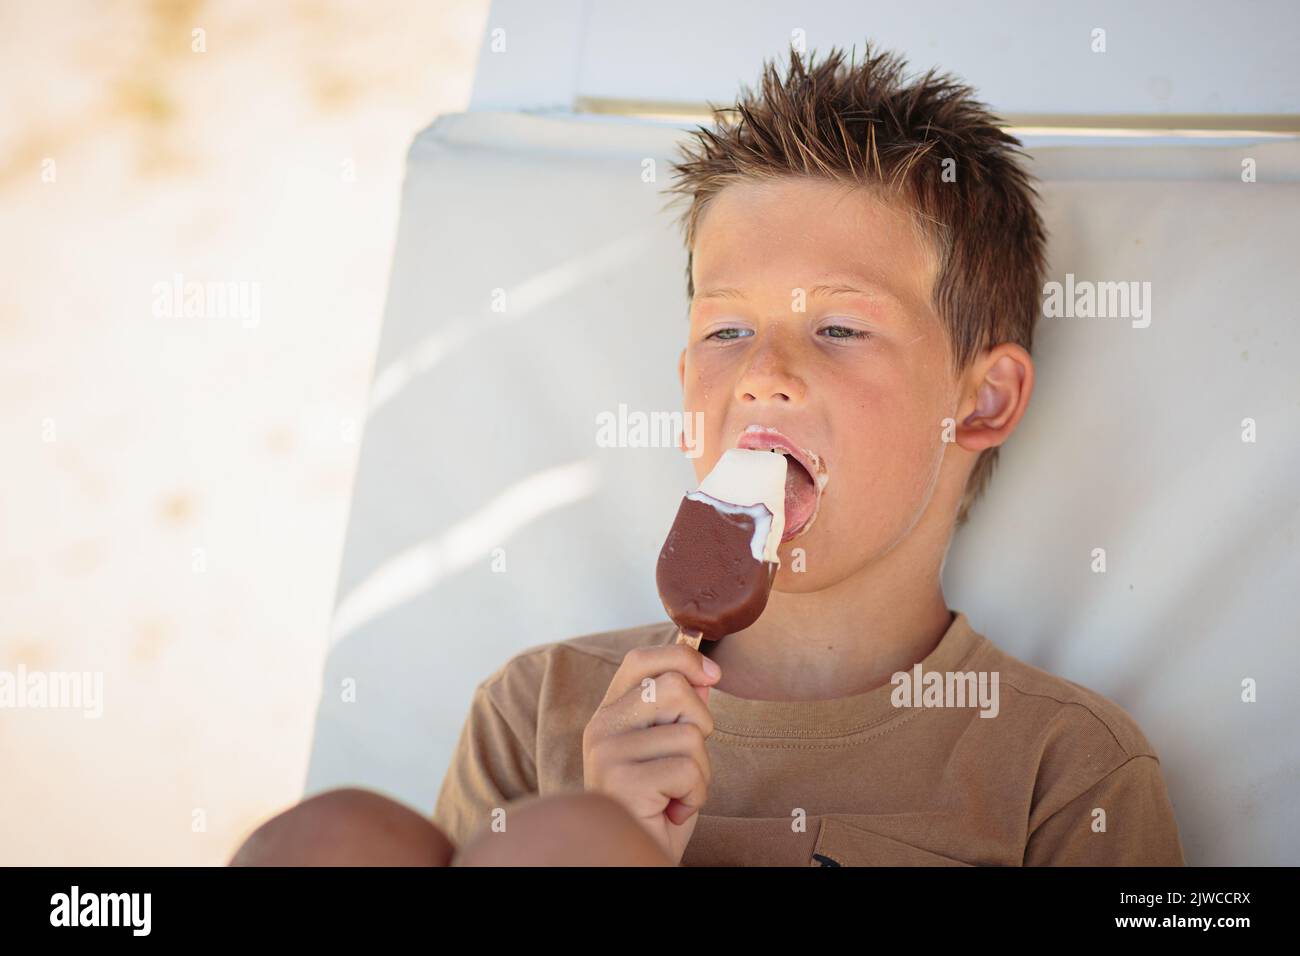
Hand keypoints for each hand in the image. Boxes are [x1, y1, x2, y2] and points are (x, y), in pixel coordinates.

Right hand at [582, 644, 720, 863]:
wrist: (635, 856)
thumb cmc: (654, 806)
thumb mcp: (669, 751)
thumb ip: (680, 713)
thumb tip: (705, 674)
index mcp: (609, 713)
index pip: (641, 660)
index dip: (682, 657)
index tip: (712, 675)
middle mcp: (601, 726)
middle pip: (675, 687)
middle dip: (700, 725)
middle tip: (683, 761)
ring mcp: (607, 752)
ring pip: (689, 734)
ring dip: (700, 771)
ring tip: (675, 793)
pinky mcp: (622, 780)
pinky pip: (688, 770)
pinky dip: (694, 796)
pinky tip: (671, 811)